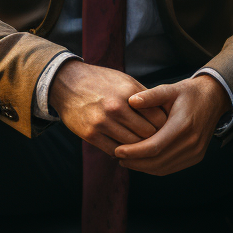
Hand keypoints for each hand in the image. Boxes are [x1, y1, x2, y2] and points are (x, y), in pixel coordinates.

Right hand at [49, 60, 168, 156]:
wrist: (66, 82)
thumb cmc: (100, 81)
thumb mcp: (124, 81)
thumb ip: (145, 97)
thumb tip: (166, 115)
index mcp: (128, 92)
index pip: (158, 118)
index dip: (165, 126)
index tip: (166, 130)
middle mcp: (116, 107)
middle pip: (147, 134)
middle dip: (154, 139)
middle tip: (157, 142)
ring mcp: (102, 122)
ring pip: (132, 145)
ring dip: (139, 149)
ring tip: (142, 148)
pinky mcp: (90, 134)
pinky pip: (114, 150)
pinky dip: (122, 152)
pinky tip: (125, 148)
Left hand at [114, 74, 231, 175]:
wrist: (213, 99)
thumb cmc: (187, 93)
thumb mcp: (170, 89)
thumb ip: (150, 95)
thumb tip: (131, 101)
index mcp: (183, 125)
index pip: (154, 146)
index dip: (134, 151)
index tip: (117, 150)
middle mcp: (191, 142)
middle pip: (157, 161)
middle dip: (135, 162)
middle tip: (117, 156)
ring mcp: (195, 152)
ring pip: (163, 168)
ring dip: (142, 167)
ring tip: (125, 160)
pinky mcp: (196, 157)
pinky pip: (171, 168)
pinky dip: (154, 168)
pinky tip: (141, 161)